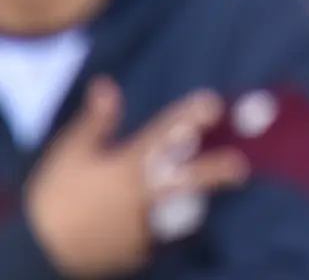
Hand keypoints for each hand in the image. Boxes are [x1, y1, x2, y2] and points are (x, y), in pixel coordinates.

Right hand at [27, 79, 248, 275]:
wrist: (37, 253)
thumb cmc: (53, 197)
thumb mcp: (69, 154)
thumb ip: (95, 122)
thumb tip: (107, 84)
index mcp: (126, 167)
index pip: (162, 136)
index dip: (188, 117)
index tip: (212, 103)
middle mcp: (142, 195)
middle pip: (188, 179)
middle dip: (216, 171)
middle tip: (240, 166)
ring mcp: (142, 225)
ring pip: (177, 210)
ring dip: (192, 201)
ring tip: (211, 193)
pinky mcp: (136, 250)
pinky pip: (154, 237)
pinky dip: (155, 229)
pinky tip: (156, 224)